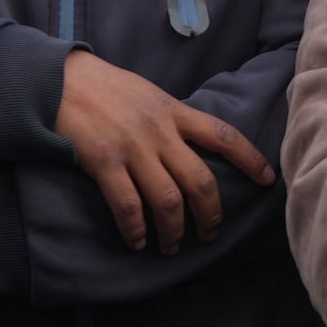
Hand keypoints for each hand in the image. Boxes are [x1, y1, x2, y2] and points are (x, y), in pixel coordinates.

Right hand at [56, 50, 274, 253]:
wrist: (58, 80)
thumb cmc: (106, 87)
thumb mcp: (150, 94)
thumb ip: (172, 119)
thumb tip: (193, 144)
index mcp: (175, 111)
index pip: (224, 136)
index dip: (250, 159)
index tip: (268, 180)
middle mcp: (160, 132)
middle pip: (200, 181)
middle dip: (211, 214)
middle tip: (210, 233)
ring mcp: (133, 148)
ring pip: (168, 201)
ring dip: (174, 231)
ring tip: (172, 246)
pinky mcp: (104, 163)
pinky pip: (128, 206)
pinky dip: (136, 230)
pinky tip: (138, 241)